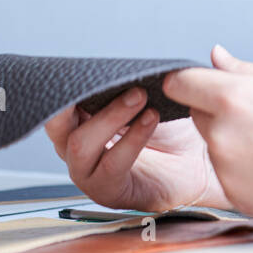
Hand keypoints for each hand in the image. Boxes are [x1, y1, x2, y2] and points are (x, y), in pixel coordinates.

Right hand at [45, 86, 231, 213]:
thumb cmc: (170, 131)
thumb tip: (120, 61)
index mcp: (79, 121)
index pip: (58, 101)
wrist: (196, 162)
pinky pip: (112, 165)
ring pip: (80, 144)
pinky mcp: (108, 191)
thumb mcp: (145, 97)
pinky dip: (131, 140)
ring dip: (111, 116)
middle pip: (56, 123)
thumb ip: (126, 80)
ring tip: (139, 97)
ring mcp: (88, 171)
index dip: (67, 85)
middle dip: (81, 97)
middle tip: (115, 79)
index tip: (86, 68)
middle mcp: (77, 147)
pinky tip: (149, 120)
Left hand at [161, 45, 252, 231]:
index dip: (190, 81)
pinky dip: (242, 167)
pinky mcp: (236, 195)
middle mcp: (223, 135)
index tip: (201, 84)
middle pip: (197, 113)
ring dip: (231, 139)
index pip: (180, 83)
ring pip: (213, 144)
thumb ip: (244, 69)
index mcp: (234, 99)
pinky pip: (227, 172)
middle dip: (218, 109)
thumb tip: (216, 56)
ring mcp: (227, 170)